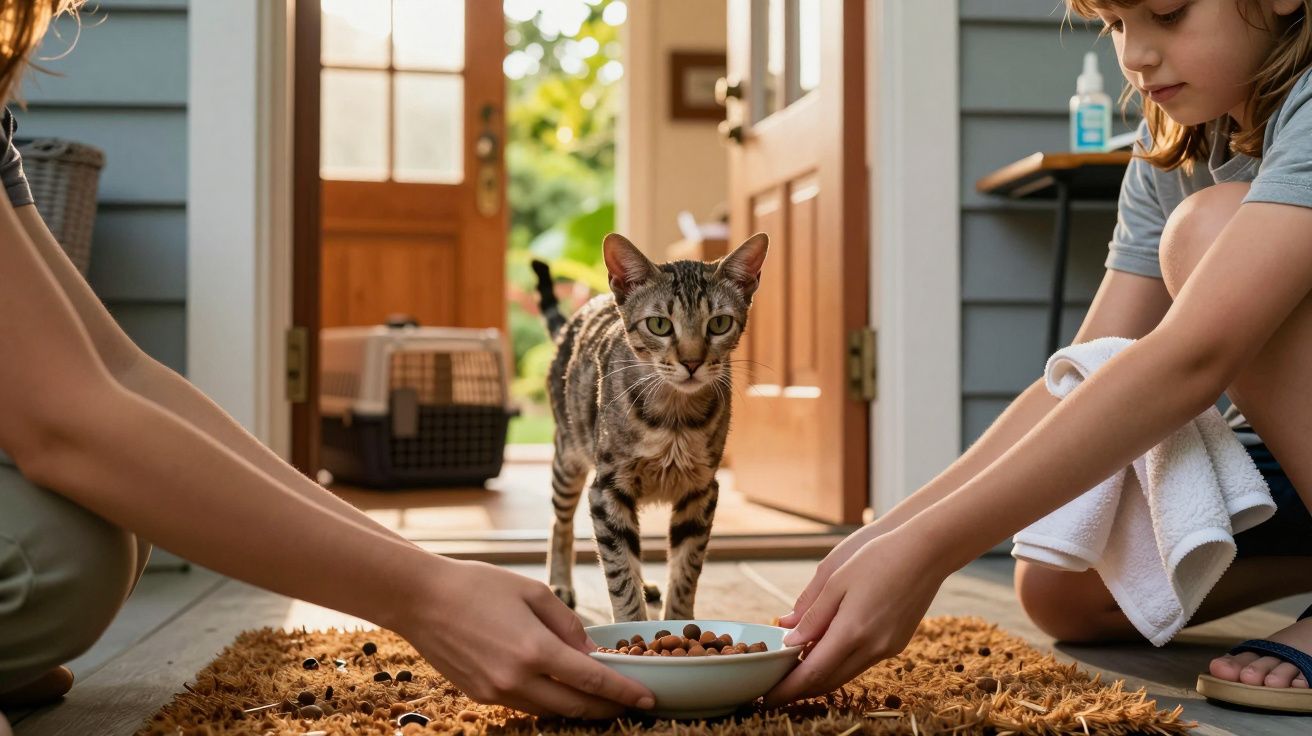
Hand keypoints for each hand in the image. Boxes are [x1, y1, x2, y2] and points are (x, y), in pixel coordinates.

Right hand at [402, 559, 654, 717]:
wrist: (421, 599)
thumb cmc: (478, 586)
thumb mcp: (533, 593)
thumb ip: (567, 624)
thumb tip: (591, 651)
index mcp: (535, 650)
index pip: (591, 681)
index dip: (623, 692)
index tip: (647, 698)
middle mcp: (516, 679)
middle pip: (574, 706)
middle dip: (606, 708)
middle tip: (628, 703)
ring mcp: (496, 692)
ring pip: (549, 711)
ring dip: (576, 707)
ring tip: (596, 696)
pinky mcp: (480, 696)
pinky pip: (523, 706)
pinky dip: (546, 701)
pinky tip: (557, 688)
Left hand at [764, 530, 943, 706]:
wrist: (927, 553)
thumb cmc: (877, 557)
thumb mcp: (835, 580)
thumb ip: (812, 614)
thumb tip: (789, 639)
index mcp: (852, 630)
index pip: (813, 672)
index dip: (788, 688)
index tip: (769, 697)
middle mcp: (872, 647)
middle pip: (829, 680)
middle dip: (801, 689)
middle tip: (777, 689)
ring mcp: (888, 648)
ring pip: (846, 673)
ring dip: (821, 677)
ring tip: (796, 672)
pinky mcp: (897, 643)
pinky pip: (862, 662)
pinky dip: (840, 663)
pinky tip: (827, 652)